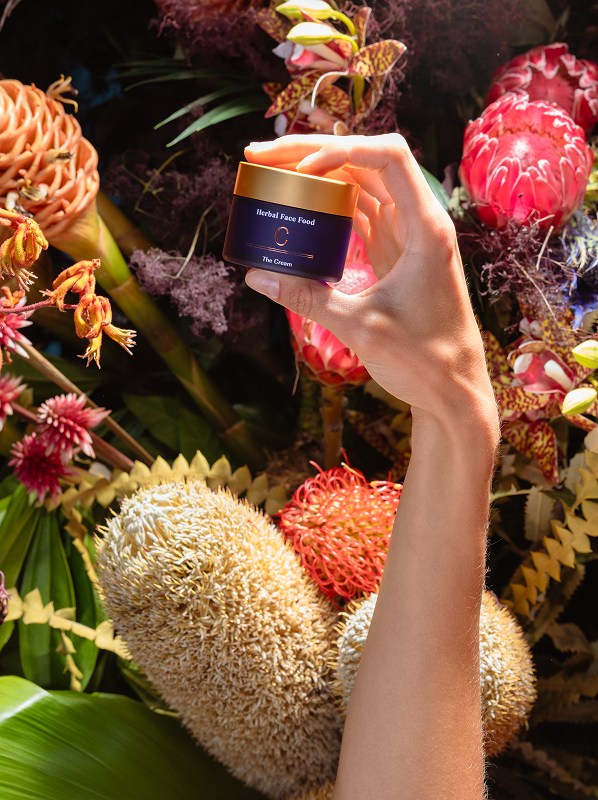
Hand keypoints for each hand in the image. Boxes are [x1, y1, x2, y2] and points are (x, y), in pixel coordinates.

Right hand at [244, 134, 495, 425]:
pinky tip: (298, 207)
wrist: (454, 390)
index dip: (340, 150)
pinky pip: (359, 216)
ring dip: (318, 176)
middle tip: (260, 155)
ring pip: (360, 187)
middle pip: (366, 163)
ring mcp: (407, 237)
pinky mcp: (395, 255)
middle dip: (313, 152)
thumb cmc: (423, 360)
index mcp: (426, 227)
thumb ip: (307, 297)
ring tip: (271, 174)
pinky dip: (329, 207)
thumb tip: (255, 276)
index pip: (388, 157)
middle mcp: (420, 222)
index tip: (298, 169)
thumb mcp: (360, 327)